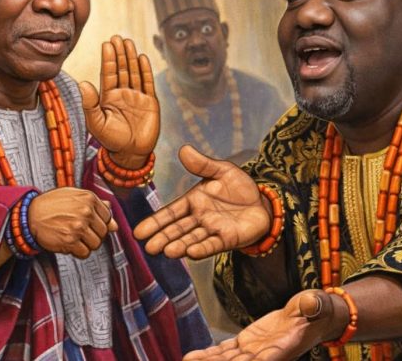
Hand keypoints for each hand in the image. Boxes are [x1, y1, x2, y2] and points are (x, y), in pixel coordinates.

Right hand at [28, 187, 117, 257]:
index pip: (108, 216)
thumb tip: (114, 224)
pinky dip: (79, 252)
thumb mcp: (74, 196)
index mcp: (89, 198)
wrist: (30, 215)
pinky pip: (85, 253)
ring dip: (87, 244)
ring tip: (76, 238)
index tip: (90, 223)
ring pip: (96, 244)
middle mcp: (85, 212)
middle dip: (94, 234)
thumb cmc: (52, 204)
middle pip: (103, 232)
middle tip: (82, 232)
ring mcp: (78, 227)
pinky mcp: (69, 241)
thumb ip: (97, 206)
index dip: (100, 222)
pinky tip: (71, 245)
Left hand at [79, 35, 158, 168]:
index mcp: (108, 97)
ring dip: (131, 57)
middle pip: (121, 69)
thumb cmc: (111, 140)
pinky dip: (145, 71)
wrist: (131, 154)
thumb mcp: (96, 123)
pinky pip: (148, 83)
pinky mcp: (150, 102)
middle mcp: (122, 94)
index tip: (107, 44)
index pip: (108, 73)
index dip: (108, 59)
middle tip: (117, 37)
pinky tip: (142, 58)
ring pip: (134, 72)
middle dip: (119, 53)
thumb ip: (89, 104)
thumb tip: (83, 83)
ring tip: (128, 42)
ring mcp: (137, 97)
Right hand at [133, 145, 270, 258]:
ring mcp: (212, 229)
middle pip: (177, 229)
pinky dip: (202, 249)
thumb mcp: (221, 170)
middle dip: (163, 238)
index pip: (171, 212)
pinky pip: (213, 244)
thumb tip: (183, 149)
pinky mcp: (228, 238)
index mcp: (193, 201)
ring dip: (180, 245)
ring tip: (168, 251)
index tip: (139, 232)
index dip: (155, 222)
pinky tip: (191, 253)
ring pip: (192, 238)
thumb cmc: (239, 187)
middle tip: (149, 248)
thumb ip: (203, 164)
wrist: (263, 202)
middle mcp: (199, 218)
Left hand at [183, 290, 340, 360]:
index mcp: (284, 348)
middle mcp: (266, 355)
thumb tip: (311, 301)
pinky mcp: (246, 343)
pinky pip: (225, 350)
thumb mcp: (316, 304)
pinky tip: (191, 357)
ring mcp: (254, 351)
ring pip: (228, 360)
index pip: (265, 359)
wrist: (310, 315)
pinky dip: (209, 354)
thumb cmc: (316, 310)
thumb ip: (312, 305)